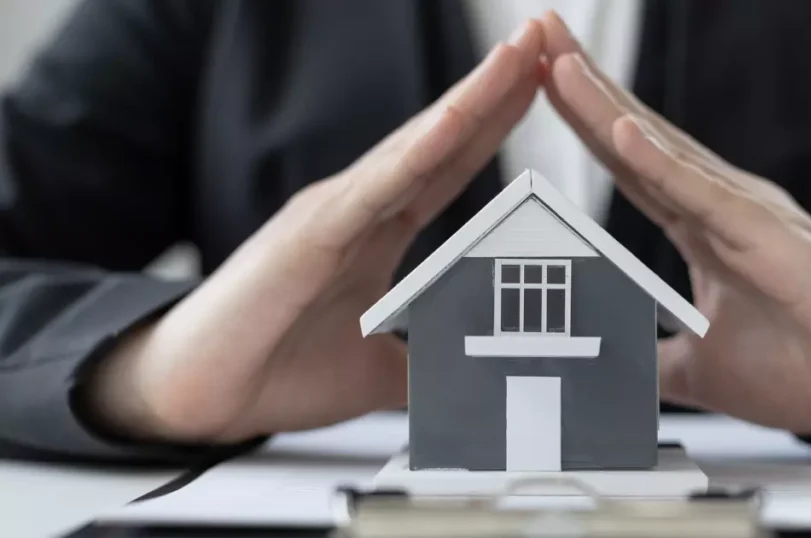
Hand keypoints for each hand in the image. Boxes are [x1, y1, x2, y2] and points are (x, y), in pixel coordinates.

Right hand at [83, 21, 544, 443]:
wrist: (200, 397)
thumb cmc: (278, 370)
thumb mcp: (380, 371)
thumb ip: (429, 363)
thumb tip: (478, 376)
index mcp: (377, 232)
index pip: (449, 168)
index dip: (495, 129)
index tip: (542, 91)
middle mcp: (359, 208)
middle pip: (441, 140)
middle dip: (495, 91)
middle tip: (545, 42)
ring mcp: (334, 213)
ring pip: (414, 147)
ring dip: (469, 101)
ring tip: (517, 57)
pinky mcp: (308, 233)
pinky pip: (373, 188)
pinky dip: (416, 153)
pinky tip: (455, 121)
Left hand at [538, 12, 810, 443]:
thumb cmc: (801, 369)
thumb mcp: (699, 366)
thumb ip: (651, 356)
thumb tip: (606, 361)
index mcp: (704, 225)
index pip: (630, 163)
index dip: (584, 121)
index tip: (538, 78)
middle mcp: (723, 205)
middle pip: (639, 138)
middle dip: (585, 87)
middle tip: (538, 32)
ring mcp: (748, 216)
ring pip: (665, 154)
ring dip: (608, 109)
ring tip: (559, 63)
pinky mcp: (773, 241)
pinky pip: (707, 198)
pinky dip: (662, 165)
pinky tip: (622, 133)